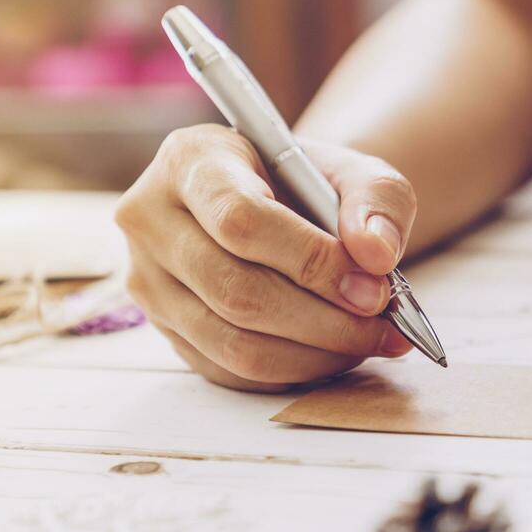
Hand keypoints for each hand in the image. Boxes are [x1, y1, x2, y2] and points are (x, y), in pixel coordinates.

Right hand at [116, 125, 416, 391]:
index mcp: (190, 160)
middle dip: (323, 319)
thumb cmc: (309, 184)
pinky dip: (293, 371)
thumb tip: (376, 256)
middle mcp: (151, 220)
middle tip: (382, 327)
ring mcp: (149, 281)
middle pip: (234, 290)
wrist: (278, 206)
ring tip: (367, 342)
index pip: (240, 220)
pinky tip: (333, 353)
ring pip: (232, 342)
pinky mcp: (166, 329)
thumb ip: (376, 202)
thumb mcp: (354, 171)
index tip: (373, 288)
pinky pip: (230, 371)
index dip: (311, 262)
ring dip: (314, 354)